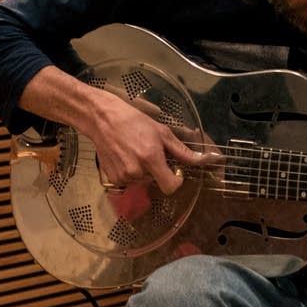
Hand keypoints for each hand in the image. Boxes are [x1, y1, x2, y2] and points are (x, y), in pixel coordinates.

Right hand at [88, 94, 217, 195]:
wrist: (103, 119)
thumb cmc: (134, 122)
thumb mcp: (161, 132)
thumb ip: (182, 151)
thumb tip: (203, 160)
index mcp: (151, 158)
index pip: (170, 187)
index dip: (175, 180)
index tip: (174, 171)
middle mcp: (136, 171)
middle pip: (157, 181)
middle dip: (157, 170)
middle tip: (148, 151)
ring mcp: (123, 176)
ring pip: (143, 181)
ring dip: (143, 170)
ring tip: (134, 151)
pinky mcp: (113, 178)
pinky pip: (129, 181)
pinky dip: (130, 172)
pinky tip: (125, 156)